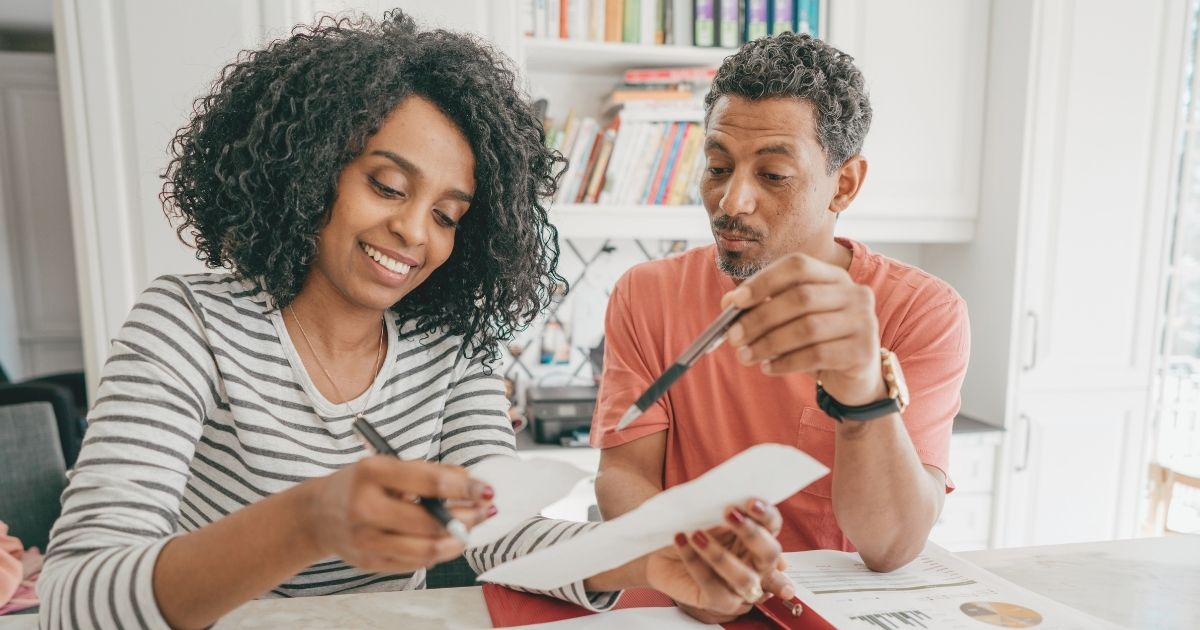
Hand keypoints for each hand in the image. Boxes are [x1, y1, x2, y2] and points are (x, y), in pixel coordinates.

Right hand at [302, 456, 493, 572]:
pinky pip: (415, 563)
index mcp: (371, 473)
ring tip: (470, 530)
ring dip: (457, 541)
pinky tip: (447, 541)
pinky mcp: (370, 562)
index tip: (486, 489)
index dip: (464, 487)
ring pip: (426, 549)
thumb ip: (428, 470)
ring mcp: (366, 539)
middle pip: (430, 520)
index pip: (428, 482)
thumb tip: (469, 480)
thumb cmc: (360, 485)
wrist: (318, 514)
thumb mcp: (387, 465)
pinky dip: (438, 553)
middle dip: (467, 517)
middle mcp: (365, 507)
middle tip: (485, 511)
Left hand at [645, 499, 794, 623]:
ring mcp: (739, 587)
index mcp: (757, 539)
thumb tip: (732, 499)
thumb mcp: (705, 514)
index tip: (750, 502)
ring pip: (745, 579)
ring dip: (721, 555)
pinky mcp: (718, 601)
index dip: (766, 515)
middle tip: (729, 513)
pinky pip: (714, 588)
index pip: (772, 525)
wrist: (659, 549)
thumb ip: (724, 510)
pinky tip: (681, 541)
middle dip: (752, 534)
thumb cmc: (688, 529)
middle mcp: (755, 565)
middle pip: (770, 554)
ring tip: (696, 534)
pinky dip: (696, 563)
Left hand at [722, 253, 883, 405]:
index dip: (764, 281)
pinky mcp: (863, 352)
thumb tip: (729, 303)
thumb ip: (763, 306)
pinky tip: (768, 368)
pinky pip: (817, 355)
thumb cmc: (817, 342)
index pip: (798, 266)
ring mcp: (864, 322)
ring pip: (807, 328)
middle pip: (801, 297)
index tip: (735, 301)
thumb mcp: (790, 320)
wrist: (855, 378)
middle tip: (733, 337)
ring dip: (769, 343)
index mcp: (834, 276)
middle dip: (760, 318)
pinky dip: (786, 362)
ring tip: (745, 356)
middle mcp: (855, 293)